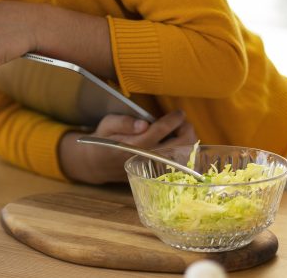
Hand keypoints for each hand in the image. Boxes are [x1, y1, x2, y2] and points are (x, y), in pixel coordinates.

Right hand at [58, 111, 195, 184]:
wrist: (99, 164)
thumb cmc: (104, 140)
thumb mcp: (107, 124)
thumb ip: (124, 122)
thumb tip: (144, 123)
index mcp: (135, 144)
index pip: (161, 131)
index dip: (174, 119)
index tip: (179, 112)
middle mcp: (147, 157)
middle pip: (178, 146)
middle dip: (186, 130)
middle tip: (183, 121)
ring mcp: (154, 167)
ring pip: (183, 156)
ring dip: (188, 141)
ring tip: (182, 130)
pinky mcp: (157, 173)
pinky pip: (180, 164)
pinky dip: (186, 152)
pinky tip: (180, 142)